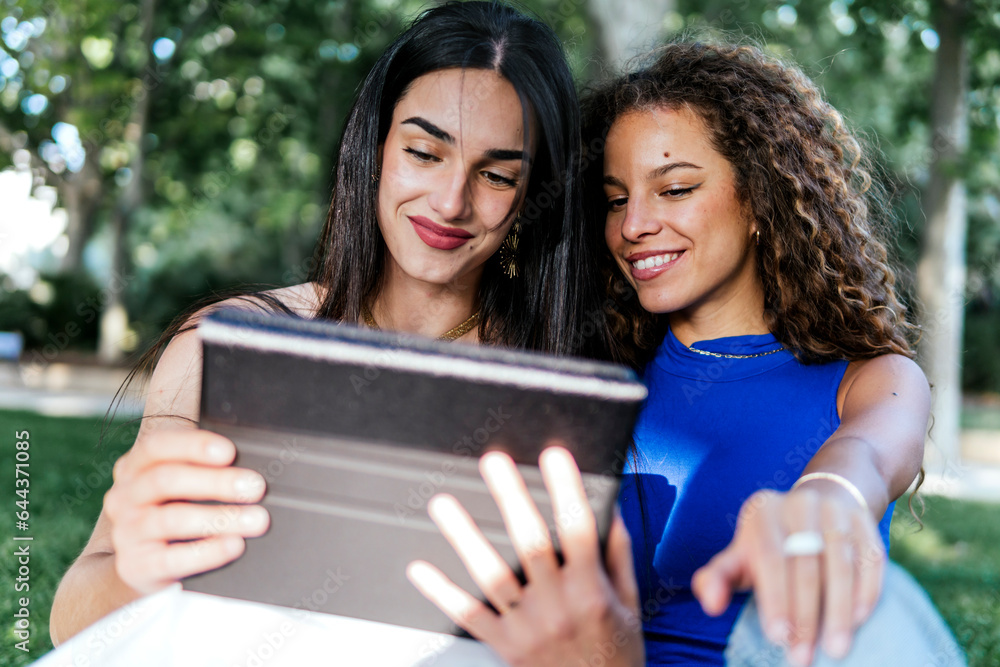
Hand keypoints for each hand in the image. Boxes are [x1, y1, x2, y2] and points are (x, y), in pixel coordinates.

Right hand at [103, 427, 269, 593]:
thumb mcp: (176, 485)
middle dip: (215, 482)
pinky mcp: (136, 566)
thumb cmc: (170, 512)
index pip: (157, 446)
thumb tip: (248, 469)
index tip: (230, 452)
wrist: (141, 565)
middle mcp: (124, 497)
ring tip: (256, 519)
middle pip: (165, 480)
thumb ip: (201, 468)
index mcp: (134, 468)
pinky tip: (234, 545)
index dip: (193, 445)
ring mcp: (127, 532)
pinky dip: (208, 551)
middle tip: (254, 488)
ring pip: (171, 519)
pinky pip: (172, 558)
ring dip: (219, 517)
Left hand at [407, 446, 643, 666]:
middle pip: (530, 543)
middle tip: (494, 462)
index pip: (578, 530)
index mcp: (591, 591)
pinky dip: (440, 592)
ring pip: (491, 575)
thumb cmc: (615, 654)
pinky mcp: (504, 646)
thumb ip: (617, 556)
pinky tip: (419, 568)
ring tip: (445, 504)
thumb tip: (609, 510)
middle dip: (511, 498)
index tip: (554, 456)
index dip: (566, 489)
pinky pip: (468, 616)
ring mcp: (527, 627)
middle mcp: (558, 607)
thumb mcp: (629, 604)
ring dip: (465, 536)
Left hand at [691, 487, 884, 665]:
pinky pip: (870, 558)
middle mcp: (800, 504)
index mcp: (763, 512)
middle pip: (806, 563)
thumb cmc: (771, 544)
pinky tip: (858, 620)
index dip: (775, 598)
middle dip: (806, 614)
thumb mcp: (740, 556)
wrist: (815, 507)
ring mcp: (836, 510)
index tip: (777, 637)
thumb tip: (710, 603)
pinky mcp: (864, 520)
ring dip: (838, 610)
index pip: (770, 558)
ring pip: (841, 562)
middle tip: (803, 655)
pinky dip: (866, 591)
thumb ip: (718, 578)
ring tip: (835, 648)